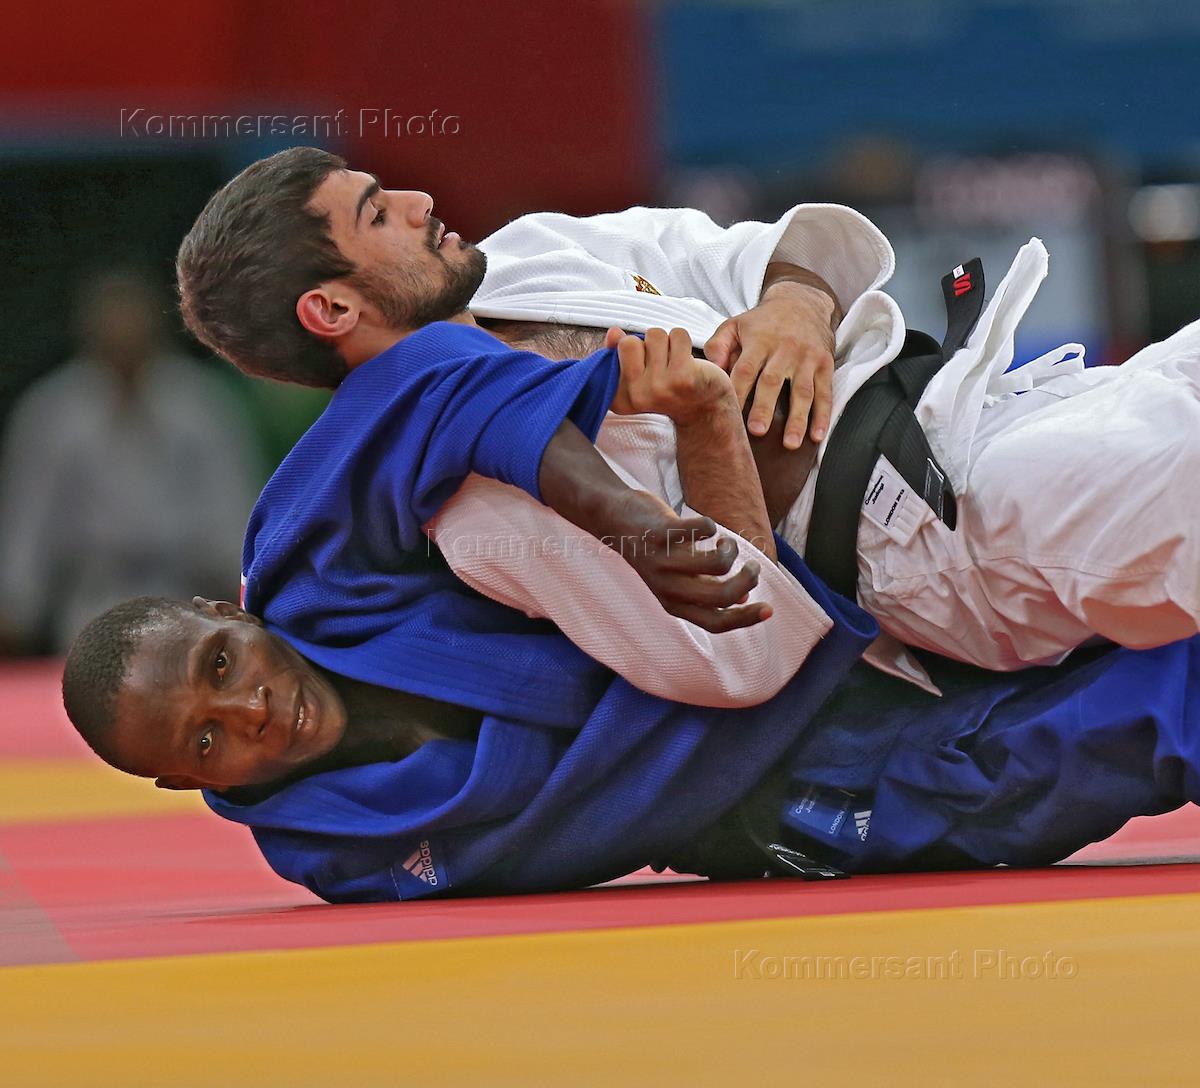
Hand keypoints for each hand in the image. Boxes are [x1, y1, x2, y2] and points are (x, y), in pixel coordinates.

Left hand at [604, 488, 772, 632]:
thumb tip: (741, 600)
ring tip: (723, 542)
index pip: (716, 622)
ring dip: (732, 549)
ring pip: (719, 562)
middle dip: (748, 579)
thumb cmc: (654, 551)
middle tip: (750, 565)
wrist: (614, 519)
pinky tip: (704, 527)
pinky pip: (703, 529)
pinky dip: (711, 526)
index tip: (770, 609)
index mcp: (674, 603)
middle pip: (723, 596)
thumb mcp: (677, 578)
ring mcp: (662, 560)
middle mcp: (667, 587)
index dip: (746, 619)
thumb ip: (706, 589)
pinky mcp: (661, 532)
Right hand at [607, 326, 734, 421]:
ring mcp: (659, 388)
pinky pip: (677, 335)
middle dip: (646, 344)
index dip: (631, 351)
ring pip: (655, 335)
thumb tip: (614, 332)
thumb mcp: (638, 376)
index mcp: (620, 399)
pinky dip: (683, 341)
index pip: (613, 353)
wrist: (705, 410)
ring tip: (674, 360)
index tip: (644, 368)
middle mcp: (636, 396)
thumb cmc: (670, 389)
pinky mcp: (683, 377)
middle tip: (660, 361)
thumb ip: (620, 353)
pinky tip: (687, 359)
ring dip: (667, 341)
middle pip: (629, 343)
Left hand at [704, 280, 836, 448]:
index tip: (728, 413)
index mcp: (759, 341)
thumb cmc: (762, 322)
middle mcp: (784, 349)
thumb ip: (718, 345)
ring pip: (802, 391)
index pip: (745, 369)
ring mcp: (807, 358)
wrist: (802, 302)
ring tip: (790, 444)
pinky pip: (825, 393)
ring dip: (797, 419)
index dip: (738, 391)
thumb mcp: (736, 324)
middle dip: (764, 407)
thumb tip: (709, 367)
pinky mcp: (825, 365)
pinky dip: (823, 416)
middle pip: (773, 381)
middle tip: (756, 431)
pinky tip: (816, 436)